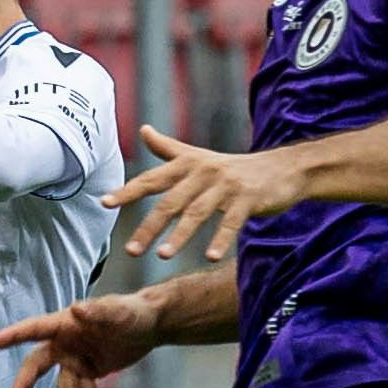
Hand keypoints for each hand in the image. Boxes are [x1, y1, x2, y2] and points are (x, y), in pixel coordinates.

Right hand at [0, 293, 163, 387]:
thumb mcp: (118, 312)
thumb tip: (76, 310)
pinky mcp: (88, 371)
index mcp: (64, 324)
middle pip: (36, 366)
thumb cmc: (132, 312)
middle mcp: (64, 342)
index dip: (11, 336)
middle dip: (24, 387)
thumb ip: (98, 311)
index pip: (33, 329)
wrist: (151, 325)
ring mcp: (74, 359)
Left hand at [104, 127, 308, 262]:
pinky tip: (211, 257)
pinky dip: (221, 239)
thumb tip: (144, 130)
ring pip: (198, 213)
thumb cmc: (234, 167)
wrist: (282, 168)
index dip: (128, 191)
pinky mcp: (248, 199)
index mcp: (188, 165)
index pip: (152, 179)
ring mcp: (227, 186)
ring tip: (162, 255)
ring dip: (179, 235)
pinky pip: (232, 222)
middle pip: (171, 202)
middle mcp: (204, 173)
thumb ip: (168, 148)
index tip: (105, 203)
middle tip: (130, 250)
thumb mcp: (199, 156)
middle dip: (149, 226)